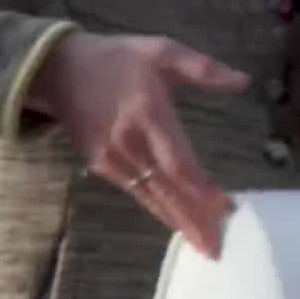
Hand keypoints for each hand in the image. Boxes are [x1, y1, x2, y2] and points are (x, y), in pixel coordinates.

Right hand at [25, 31, 249, 256]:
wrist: (57, 70)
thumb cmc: (116, 58)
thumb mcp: (159, 50)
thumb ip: (201, 67)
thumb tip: (242, 81)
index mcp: (147, 113)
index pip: (177, 160)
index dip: (201, 187)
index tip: (225, 208)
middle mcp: (129, 142)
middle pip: (167, 189)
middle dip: (193, 220)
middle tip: (218, 249)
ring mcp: (112, 158)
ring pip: (152, 197)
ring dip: (179, 223)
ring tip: (205, 247)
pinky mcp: (101, 166)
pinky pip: (137, 192)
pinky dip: (160, 211)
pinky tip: (178, 224)